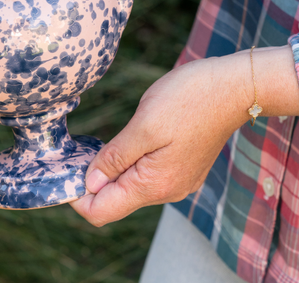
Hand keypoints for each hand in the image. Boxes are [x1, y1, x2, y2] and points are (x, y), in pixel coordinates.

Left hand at [70, 46, 298, 225]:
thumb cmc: (189, 99)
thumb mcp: (143, 124)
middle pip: (115, 200)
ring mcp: (177, 179)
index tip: (65, 168)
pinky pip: (147, 173)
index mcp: (154, 185)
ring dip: (113, 167)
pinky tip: (131, 136)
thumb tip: (89, 182)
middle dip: (93, 179)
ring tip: (106, 137)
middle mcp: (167, 191)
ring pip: (131, 185)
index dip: (77, 195)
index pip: (102, 211)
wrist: (234, 87)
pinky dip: (131, 160)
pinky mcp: (183, 166)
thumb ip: (115, 157)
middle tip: (80, 146)